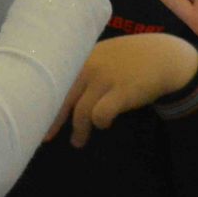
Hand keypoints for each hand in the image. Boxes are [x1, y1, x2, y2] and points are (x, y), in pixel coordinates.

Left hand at [44, 33, 197, 147]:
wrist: (163, 56)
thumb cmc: (130, 59)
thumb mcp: (102, 55)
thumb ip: (82, 68)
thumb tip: (56, 94)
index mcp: (81, 56)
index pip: (54, 81)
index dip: (42, 102)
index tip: (34, 119)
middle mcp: (89, 66)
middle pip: (62, 98)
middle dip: (53, 121)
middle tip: (47, 137)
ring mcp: (105, 79)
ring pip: (81, 111)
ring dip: (79, 130)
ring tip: (78, 141)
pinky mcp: (122, 92)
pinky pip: (101, 115)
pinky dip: (100, 123)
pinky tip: (105, 124)